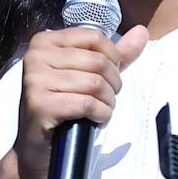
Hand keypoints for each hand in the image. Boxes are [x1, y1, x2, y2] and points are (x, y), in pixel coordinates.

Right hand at [14, 24, 148, 164]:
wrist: (38, 146)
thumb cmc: (64, 107)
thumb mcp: (89, 74)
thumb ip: (115, 54)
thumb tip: (142, 32)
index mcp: (45, 41)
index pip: (94, 38)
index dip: (113, 59)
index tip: (109, 77)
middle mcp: (36, 56)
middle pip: (97, 61)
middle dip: (113, 85)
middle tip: (107, 99)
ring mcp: (35, 80)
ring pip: (95, 83)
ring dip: (107, 102)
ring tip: (101, 110)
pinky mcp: (40, 104)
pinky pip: (87, 104)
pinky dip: (100, 114)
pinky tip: (95, 120)